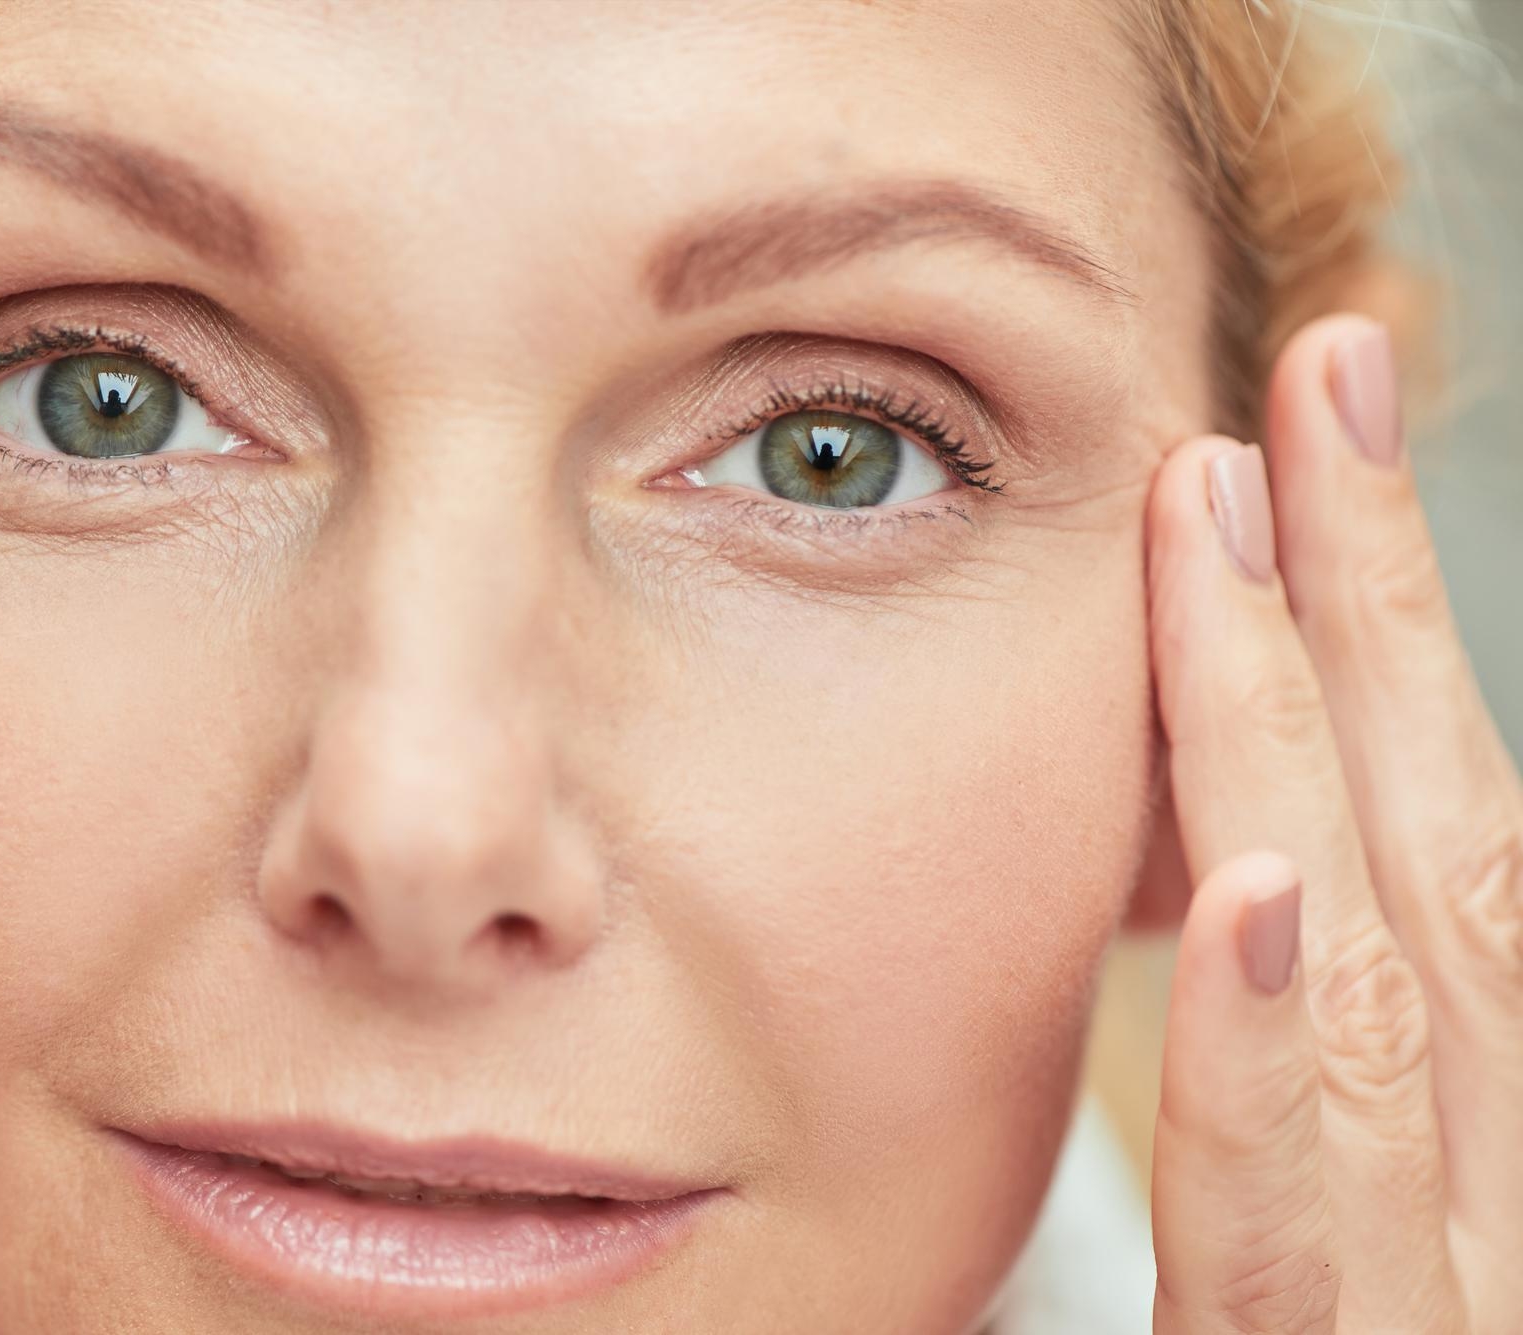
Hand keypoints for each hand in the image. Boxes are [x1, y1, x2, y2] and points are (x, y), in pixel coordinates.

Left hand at [1145, 315, 1522, 1332]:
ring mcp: (1453, 1303)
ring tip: (1235, 525)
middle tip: (1303, 377)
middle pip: (1442, 865)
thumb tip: (1258, 885)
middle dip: (1371, 615)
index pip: (1446, 859)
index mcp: (1487, 1152)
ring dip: (1310, 746)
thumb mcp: (1356, 1251)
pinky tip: (1249, 896)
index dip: (1387, 648)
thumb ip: (1322, 1106)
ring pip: (1399, 995)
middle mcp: (1500, 1203)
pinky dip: (1294, 1074)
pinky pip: (1326, 1245)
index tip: (1288, 462)